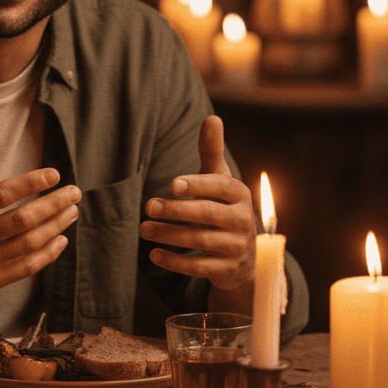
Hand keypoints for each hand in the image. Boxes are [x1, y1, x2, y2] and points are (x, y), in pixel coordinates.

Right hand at [0, 125, 80, 311]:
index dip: (31, 183)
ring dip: (55, 226)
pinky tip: (60, 240)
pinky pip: (25, 267)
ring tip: (72, 212)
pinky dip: (46, 254)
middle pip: (23, 219)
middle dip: (54, 204)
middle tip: (75, 192)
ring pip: (28, 243)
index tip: (54, 175)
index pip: (2, 194)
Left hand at [139, 115, 255, 290]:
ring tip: (143, 229)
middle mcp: (243, 220)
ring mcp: (237, 247)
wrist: (244, 256)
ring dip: (170, 235)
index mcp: (239, 195)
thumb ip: (212, 152)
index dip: (197, 184)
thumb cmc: (223, 207)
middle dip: (177, 210)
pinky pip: (200, 267)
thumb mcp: (220, 181)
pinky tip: (154, 254)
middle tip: (148, 206)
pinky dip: (176, 262)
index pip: (220, 187)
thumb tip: (211, 118)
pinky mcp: (228, 270)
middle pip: (208, 214)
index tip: (172, 183)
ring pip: (201, 241)